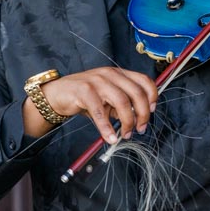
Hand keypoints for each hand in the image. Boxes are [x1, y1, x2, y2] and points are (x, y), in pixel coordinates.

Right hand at [27, 67, 158, 143]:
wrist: (57, 94)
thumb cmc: (84, 97)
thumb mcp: (107, 97)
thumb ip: (122, 104)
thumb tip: (138, 118)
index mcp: (119, 73)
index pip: (144, 80)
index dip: (152, 96)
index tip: (151, 111)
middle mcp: (110, 74)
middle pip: (136, 93)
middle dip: (143, 114)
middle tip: (140, 128)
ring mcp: (97, 81)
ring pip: (122, 101)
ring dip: (127, 122)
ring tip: (126, 134)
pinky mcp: (84, 91)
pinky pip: (100, 112)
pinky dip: (107, 127)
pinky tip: (110, 137)